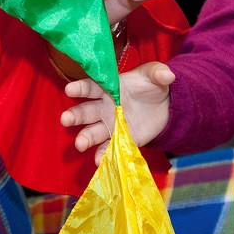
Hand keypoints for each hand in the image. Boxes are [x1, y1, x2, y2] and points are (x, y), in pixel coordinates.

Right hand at [60, 61, 174, 164]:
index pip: (91, 87)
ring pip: (93, 132)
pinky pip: (108, 148)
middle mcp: (105, 108)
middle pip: (86, 112)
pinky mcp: (120, 140)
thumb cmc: (152, 86)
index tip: (70, 89)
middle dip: (75, 116)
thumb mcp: (155, 75)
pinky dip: (103, 154)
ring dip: (85, 138)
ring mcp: (111, 126)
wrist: (164, 107)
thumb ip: (158, 73)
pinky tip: (99, 161)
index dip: (80, 88)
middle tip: (65, 119)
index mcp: (109, 89)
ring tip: (80, 144)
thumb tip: (168, 75)